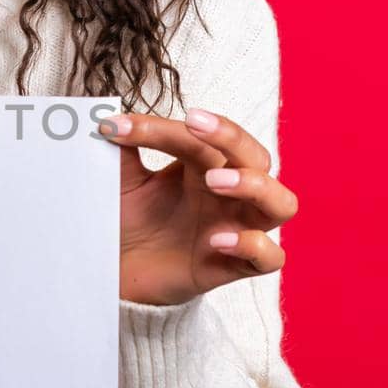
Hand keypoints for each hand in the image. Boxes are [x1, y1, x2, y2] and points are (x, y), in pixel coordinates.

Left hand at [98, 105, 298, 305]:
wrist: (122, 273)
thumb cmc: (132, 221)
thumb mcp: (122, 183)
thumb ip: (122, 151)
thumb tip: (106, 115)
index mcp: (204, 165)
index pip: (200, 137)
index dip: (161, 128)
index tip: (117, 127)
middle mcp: (230, 193)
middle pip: (256, 156)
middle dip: (230, 136)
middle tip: (193, 124)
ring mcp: (238, 228)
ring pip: (282, 203)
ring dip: (255, 185)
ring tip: (214, 181)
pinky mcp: (236, 266)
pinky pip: (271, 257)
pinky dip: (253, 245)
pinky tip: (216, 240)